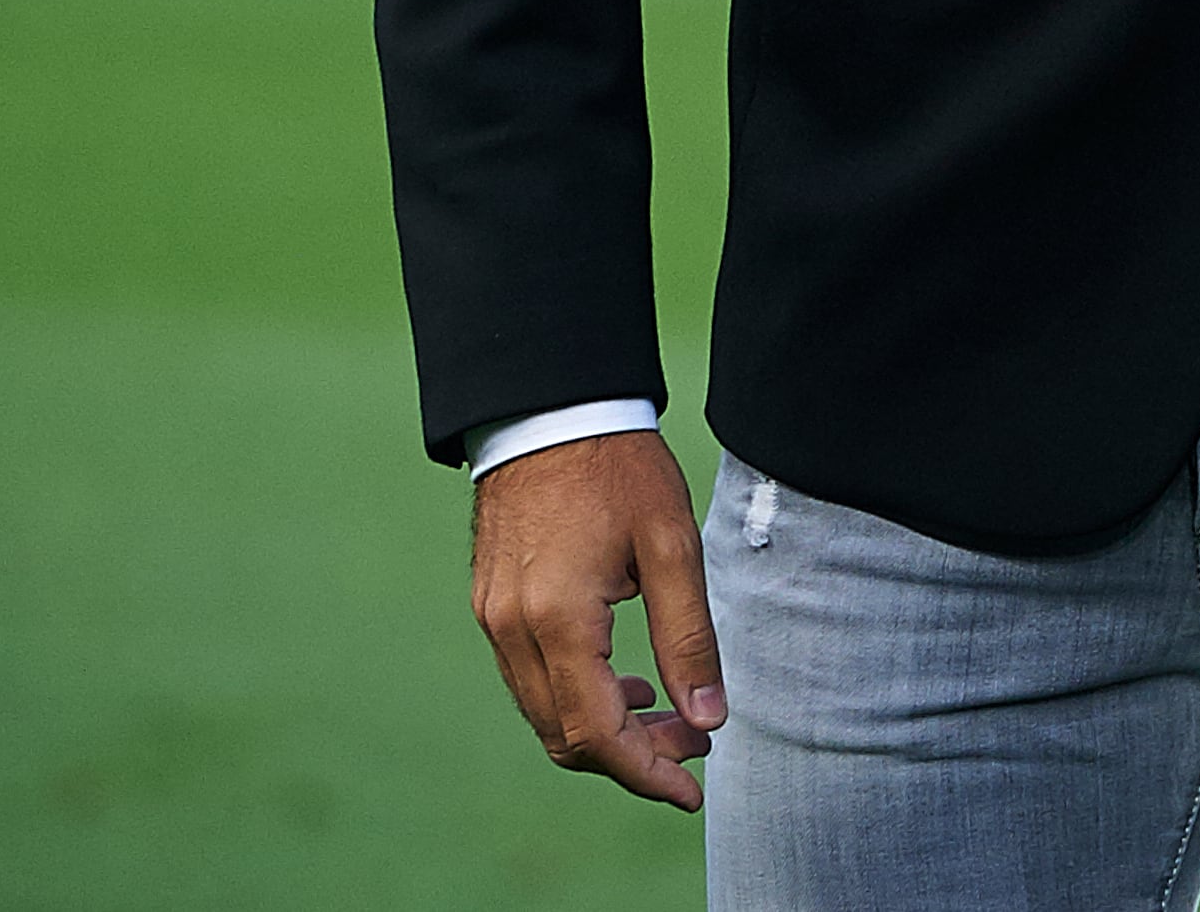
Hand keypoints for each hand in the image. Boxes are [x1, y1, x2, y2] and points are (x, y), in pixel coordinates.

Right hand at [471, 430, 724, 810]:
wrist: (551, 410)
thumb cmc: (618, 468)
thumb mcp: (673, 547)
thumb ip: (688, 638)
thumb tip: (708, 719)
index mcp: (557, 620)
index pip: (597, 734)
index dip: (646, 773)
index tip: (693, 789)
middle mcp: (512, 631)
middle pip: (565, 737)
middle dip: (632, 757)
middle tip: (695, 744)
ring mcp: (493, 621)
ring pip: (544, 715)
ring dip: (603, 731)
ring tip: (669, 715)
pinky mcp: (491, 607)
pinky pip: (530, 680)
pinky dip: (577, 697)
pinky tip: (625, 682)